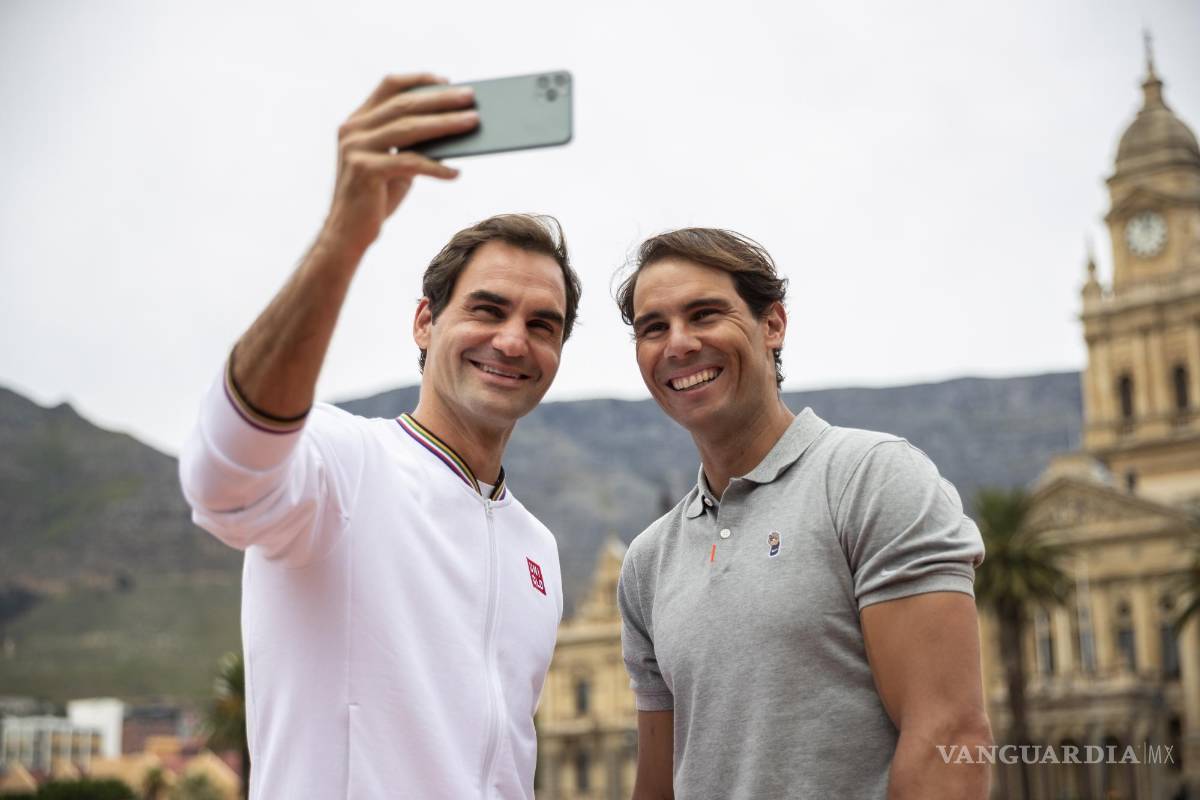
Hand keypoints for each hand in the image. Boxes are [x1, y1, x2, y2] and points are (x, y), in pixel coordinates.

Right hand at [319, 73, 478, 256]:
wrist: (346, 233)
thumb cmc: (375, 198)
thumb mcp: (394, 164)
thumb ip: (412, 144)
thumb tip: (452, 128)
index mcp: (357, 121)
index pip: (388, 86)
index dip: (419, 80)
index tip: (447, 80)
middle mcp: (353, 130)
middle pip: (404, 105)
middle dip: (441, 100)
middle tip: (471, 98)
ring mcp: (356, 148)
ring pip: (409, 128)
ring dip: (446, 124)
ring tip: (473, 123)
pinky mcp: (364, 171)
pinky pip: (410, 163)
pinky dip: (436, 167)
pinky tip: (456, 172)